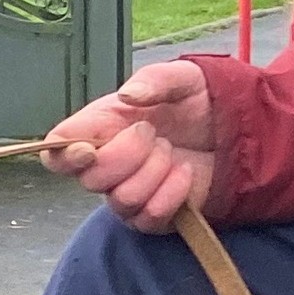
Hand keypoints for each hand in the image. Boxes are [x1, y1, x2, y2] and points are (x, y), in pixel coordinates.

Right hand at [42, 62, 216, 229]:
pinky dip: (173, 193)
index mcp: (100, 127)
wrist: (236, 131)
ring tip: (171, 151)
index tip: (89, 150)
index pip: (57, 152)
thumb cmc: (199, 102)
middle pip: (91, 180)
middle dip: (128, 155)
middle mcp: (107, 164)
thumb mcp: (183, 77)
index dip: (64, 155)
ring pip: (122, 200)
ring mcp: (129, 192)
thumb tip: (128, 95)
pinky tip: (185, 173)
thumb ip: (155, 79)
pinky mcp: (153, 215)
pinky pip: (150, 217)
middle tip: (154, 133)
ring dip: (155, 172)